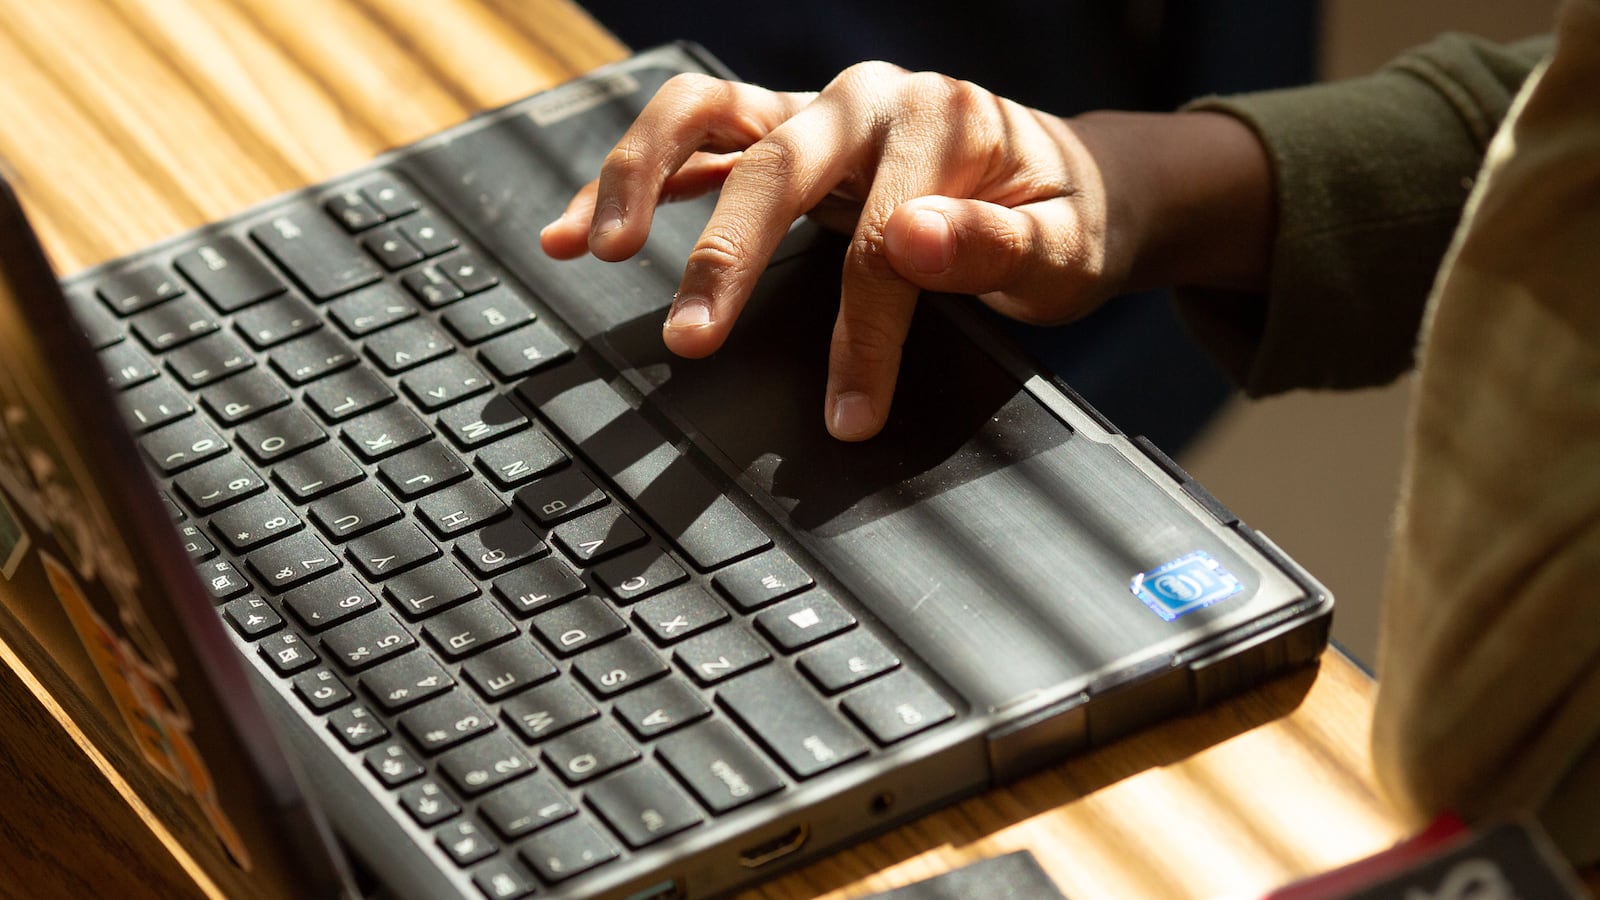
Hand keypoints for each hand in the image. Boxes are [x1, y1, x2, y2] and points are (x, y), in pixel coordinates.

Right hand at [541, 63, 1273, 439]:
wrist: (1067, 180)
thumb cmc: (1064, 220)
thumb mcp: (1064, 246)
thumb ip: (998, 244)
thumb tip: (915, 236)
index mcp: (937, 121)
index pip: (880, 237)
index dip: (863, 333)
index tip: (850, 413)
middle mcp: (862, 102)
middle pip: (772, 167)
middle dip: (724, 258)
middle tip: (689, 340)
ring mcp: (815, 113)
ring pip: (705, 116)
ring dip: (640, 175)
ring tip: (593, 245)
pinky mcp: (783, 136)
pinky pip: (693, 143)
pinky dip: (634, 180)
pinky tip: (577, 229)